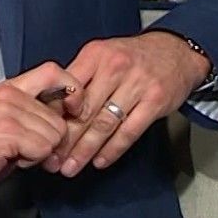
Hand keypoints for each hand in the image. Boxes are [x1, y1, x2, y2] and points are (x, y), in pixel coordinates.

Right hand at [0, 61, 81, 197]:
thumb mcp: (5, 122)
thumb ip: (33, 116)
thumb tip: (67, 123)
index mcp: (10, 88)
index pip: (54, 72)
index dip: (72, 91)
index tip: (72, 112)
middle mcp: (10, 93)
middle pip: (61, 117)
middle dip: (52, 141)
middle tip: (26, 150)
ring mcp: (7, 110)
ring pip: (55, 136)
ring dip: (40, 153)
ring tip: (14, 153)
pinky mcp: (6, 130)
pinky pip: (43, 149)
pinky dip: (31, 161)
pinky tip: (9, 158)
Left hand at [52, 31, 209, 176]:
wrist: (176, 51)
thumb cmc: (132, 57)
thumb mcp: (102, 55)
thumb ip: (79, 78)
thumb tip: (50, 106)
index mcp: (95, 55)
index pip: (67, 89)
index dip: (53, 115)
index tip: (42, 134)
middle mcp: (114, 67)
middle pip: (84, 111)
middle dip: (66, 139)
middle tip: (52, 159)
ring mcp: (137, 85)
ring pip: (104, 124)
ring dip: (85, 150)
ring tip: (72, 166)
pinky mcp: (155, 101)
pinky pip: (129, 131)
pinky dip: (113, 149)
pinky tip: (100, 161)